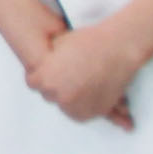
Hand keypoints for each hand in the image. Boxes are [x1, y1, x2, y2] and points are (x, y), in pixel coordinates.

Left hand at [26, 17, 149, 128]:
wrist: (119, 48)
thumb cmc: (88, 42)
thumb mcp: (57, 45)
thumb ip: (44, 62)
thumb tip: (39, 69)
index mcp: (46, 80)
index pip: (33, 83)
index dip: (41, 75)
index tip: (49, 70)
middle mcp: (61, 97)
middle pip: (50, 95)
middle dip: (56, 86)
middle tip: (68, 73)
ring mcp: (79, 107)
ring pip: (67, 106)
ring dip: (70, 98)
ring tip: (80, 80)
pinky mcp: (96, 112)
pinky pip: (84, 111)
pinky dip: (85, 104)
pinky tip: (89, 89)